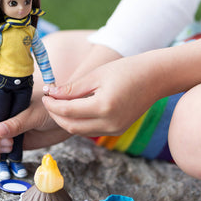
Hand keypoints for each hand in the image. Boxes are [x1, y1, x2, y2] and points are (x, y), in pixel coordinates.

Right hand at [0, 91, 71, 161]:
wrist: (67, 119)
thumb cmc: (52, 107)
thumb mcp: (34, 114)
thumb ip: (17, 123)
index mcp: (5, 101)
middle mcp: (4, 115)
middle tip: (8, 143)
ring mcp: (8, 129)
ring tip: (9, 149)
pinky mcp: (14, 142)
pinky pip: (0, 150)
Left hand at [42, 31, 200, 136]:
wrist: (155, 77)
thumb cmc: (126, 70)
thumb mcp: (96, 75)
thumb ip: (72, 88)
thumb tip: (51, 93)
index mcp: (103, 107)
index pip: (67, 111)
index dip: (52, 104)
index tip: (45, 94)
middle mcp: (109, 123)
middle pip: (70, 126)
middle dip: (56, 114)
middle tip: (49, 100)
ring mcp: (114, 129)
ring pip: (79, 131)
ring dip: (66, 120)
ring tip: (58, 103)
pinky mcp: (117, 130)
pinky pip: (91, 130)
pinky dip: (79, 122)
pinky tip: (74, 109)